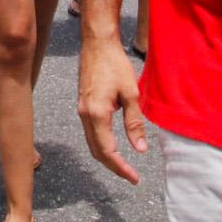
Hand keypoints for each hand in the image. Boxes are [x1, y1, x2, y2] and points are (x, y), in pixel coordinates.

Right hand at [77, 32, 147, 183]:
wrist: (97, 44)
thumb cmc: (115, 64)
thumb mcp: (131, 94)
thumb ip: (135, 123)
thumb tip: (140, 149)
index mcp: (96, 114)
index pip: (107, 151)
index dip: (121, 168)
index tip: (135, 178)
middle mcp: (84, 115)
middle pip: (96, 151)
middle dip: (113, 167)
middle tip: (131, 176)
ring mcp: (81, 110)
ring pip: (92, 143)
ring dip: (107, 157)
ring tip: (124, 165)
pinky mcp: (83, 105)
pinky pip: (90, 132)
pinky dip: (101, 144)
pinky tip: (114, 145)